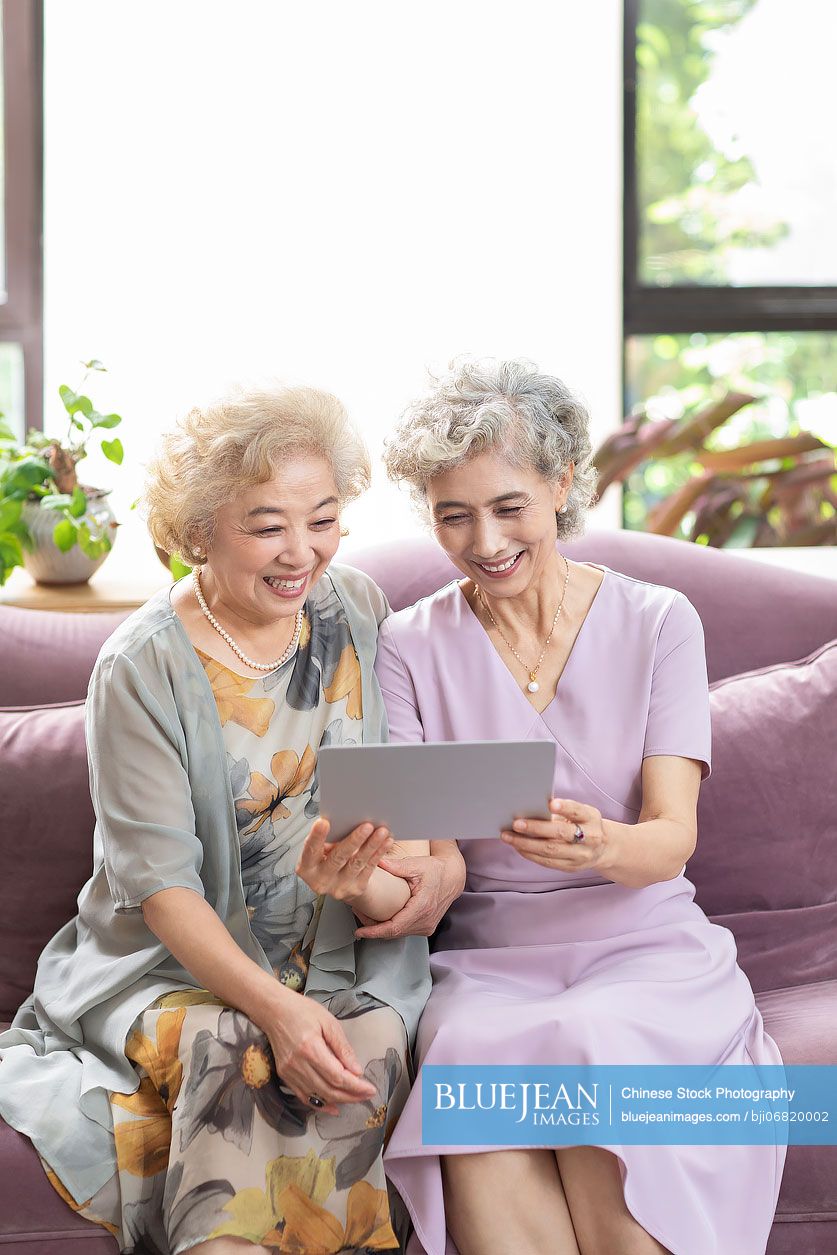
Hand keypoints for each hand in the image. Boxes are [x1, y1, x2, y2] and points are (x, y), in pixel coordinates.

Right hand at [263, 988, 376, 1114]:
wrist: (274, 1010)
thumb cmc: (302, 1011)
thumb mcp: (328, 1022)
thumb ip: (343, 1048)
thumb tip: (357, 1071)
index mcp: (310, 1048)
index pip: (337, 1076)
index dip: (356, 1087)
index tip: (371, 1089)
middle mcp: (298, 1064)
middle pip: (328, 1090)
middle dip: (351, 1096)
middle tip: (367, 1095)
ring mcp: (289, 1072)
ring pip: (317, 1096)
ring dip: (338, 1101)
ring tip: (355, 1099)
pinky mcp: (284, 1075)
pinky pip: (303, 1096)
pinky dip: (320, 1104)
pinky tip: (333, 1106)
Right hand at [296, 818, 391, 903]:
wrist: (337, 882)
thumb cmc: (326, 858)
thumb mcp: (319, 850)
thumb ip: (326, 839)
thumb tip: (342, 819)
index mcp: (307, 867)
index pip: (310, 851)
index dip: (316, 837)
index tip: (323, 822)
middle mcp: (321, 880)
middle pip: (338, 858)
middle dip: (353, 840)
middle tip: (366, 825)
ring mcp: (339, 887)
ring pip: (357, 862)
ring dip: (371, 845)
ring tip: (381, 831)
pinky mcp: (356, 888)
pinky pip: (369, 868)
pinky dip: (378, 853)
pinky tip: (386, 841)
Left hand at [353, 846, 465, 938]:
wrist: (452, 877)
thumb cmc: (435, 870)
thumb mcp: (416, 864)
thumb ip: (396, 866)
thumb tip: (376, 861)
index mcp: (422, 907)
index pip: (394, 927)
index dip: (374, 931)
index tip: (359, 931)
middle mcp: (425, 921)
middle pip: (393, 932)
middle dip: (372, 927)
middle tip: (357, 912)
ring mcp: (426, 926)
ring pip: (398, 933)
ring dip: (381, 927)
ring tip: (364, 914)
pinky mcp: (426, 927)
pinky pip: (404, 931)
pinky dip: (391, 926)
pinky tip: (380, 917)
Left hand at [500, 797, 606, 871]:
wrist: (603, 848)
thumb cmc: (584, 823)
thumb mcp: (580, 813)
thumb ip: (562, 810)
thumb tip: (531, 806)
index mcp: (591, 818)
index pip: (578, 811)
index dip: (565, 807)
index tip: (550, 803)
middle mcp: (589, 838)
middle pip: (561, 834)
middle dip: (536, 828)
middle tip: (516, 823)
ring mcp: (581, 855)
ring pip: (550, 850)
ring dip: (526, 844)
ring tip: (508, 836)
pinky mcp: (571, 867)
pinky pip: (547, 862)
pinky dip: (530, 854)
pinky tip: (517, 847)